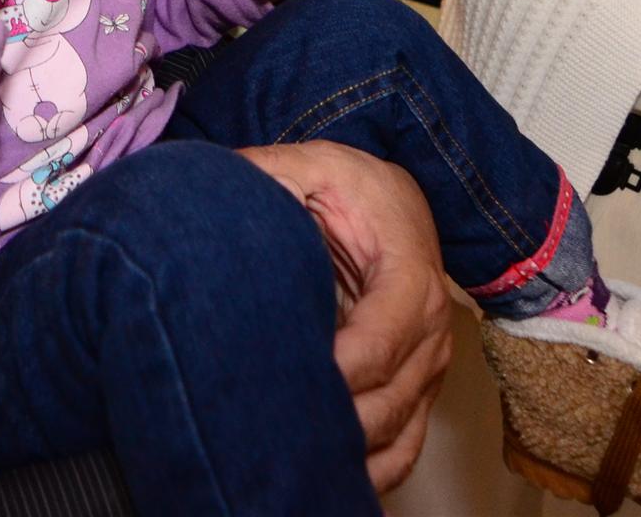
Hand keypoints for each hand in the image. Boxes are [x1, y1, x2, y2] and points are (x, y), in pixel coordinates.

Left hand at [236, 141, 451, 492]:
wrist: (399, 200)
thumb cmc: (354, 187)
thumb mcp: (311, 165)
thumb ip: (265, 174)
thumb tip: (210, 189)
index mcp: (408, 275)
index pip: (380, 342)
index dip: (336, 372)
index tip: (280, 383)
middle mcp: (429, 330)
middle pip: (387, 401)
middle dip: (332, 424)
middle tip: (265, 430)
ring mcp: (428, 366)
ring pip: (396, 434)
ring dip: (345, 453)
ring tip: (284, 458)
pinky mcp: (418, 389)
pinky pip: (404, 447)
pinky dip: (369, 472)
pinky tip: (322, 475)